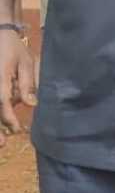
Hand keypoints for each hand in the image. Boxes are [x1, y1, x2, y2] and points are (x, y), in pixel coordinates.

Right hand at [0, 30, 36, 147]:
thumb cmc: (13, 48)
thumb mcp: (25, 63)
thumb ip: (28, 84)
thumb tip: (32, 104)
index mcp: (0, 78)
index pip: (2, 101)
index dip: (8, 118)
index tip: (16, 129)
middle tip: (3, 144)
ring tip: (1, 141)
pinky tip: (1, 122)